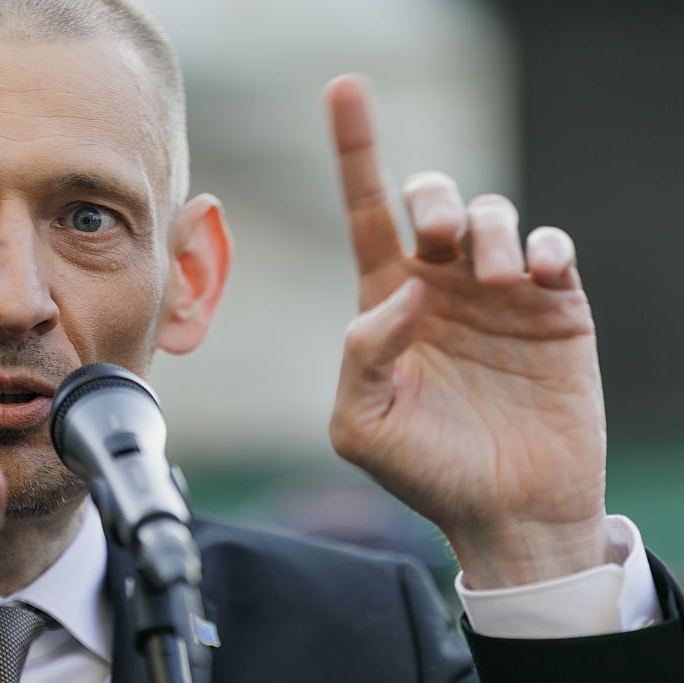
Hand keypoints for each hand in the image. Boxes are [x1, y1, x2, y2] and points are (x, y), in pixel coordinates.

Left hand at [324, 75, 610, 588]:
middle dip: (431, 197)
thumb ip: (361, 354)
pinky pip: (555, 244)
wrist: (506, 511)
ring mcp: (499, 294)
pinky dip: (546, 246)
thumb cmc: (427, 471)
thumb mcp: (363, 423)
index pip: (366, 213)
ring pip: (494, 214)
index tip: (343, 88)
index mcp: (386, 304)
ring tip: (499, 282)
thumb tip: (403, 291)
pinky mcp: (556, 307)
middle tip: (435, 240)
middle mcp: (440, 287)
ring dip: (492, 233)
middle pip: (430, 198)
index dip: (355, 150)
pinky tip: (539, 277)